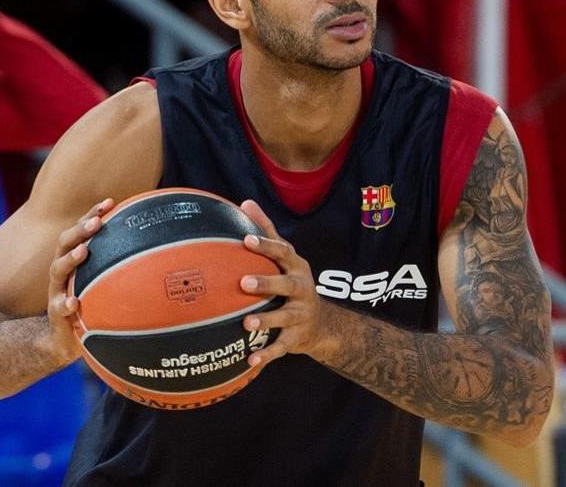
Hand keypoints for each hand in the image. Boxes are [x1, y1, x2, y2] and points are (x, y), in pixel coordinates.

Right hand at [46, 198, 113, 363]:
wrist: (65, 338)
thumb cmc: (91, 304)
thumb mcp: (104, 284)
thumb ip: (122, 268)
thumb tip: (160, 251)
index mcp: (75, 259)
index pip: (81, 231)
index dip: (93, 214)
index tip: (110, 202)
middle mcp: (63, 271)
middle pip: (65, 243)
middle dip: (80, 230)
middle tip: (97, 223)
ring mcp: (56, 290)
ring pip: (57, 270)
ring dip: (70, 259)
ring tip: (83, 251)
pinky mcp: (56, 313)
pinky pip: (58, 307)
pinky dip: (65, 304)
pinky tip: (74, 303)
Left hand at [237, 200, 329, 366]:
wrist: (322, 324)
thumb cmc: (292, 282)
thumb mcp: (286, 258)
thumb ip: (266, 231)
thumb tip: (245, 202)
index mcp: (297, 268)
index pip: (283, 253)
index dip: (266, 246)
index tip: (246, 239)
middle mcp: (303, 290)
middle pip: (287, 285)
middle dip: (267, 283)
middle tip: (244, 282)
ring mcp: (302, 315)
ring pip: (284, 318)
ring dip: (266, 321)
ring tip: (246, 324)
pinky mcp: (297, 338)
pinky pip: (281, 347)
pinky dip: (266, 355)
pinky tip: (249, 361)